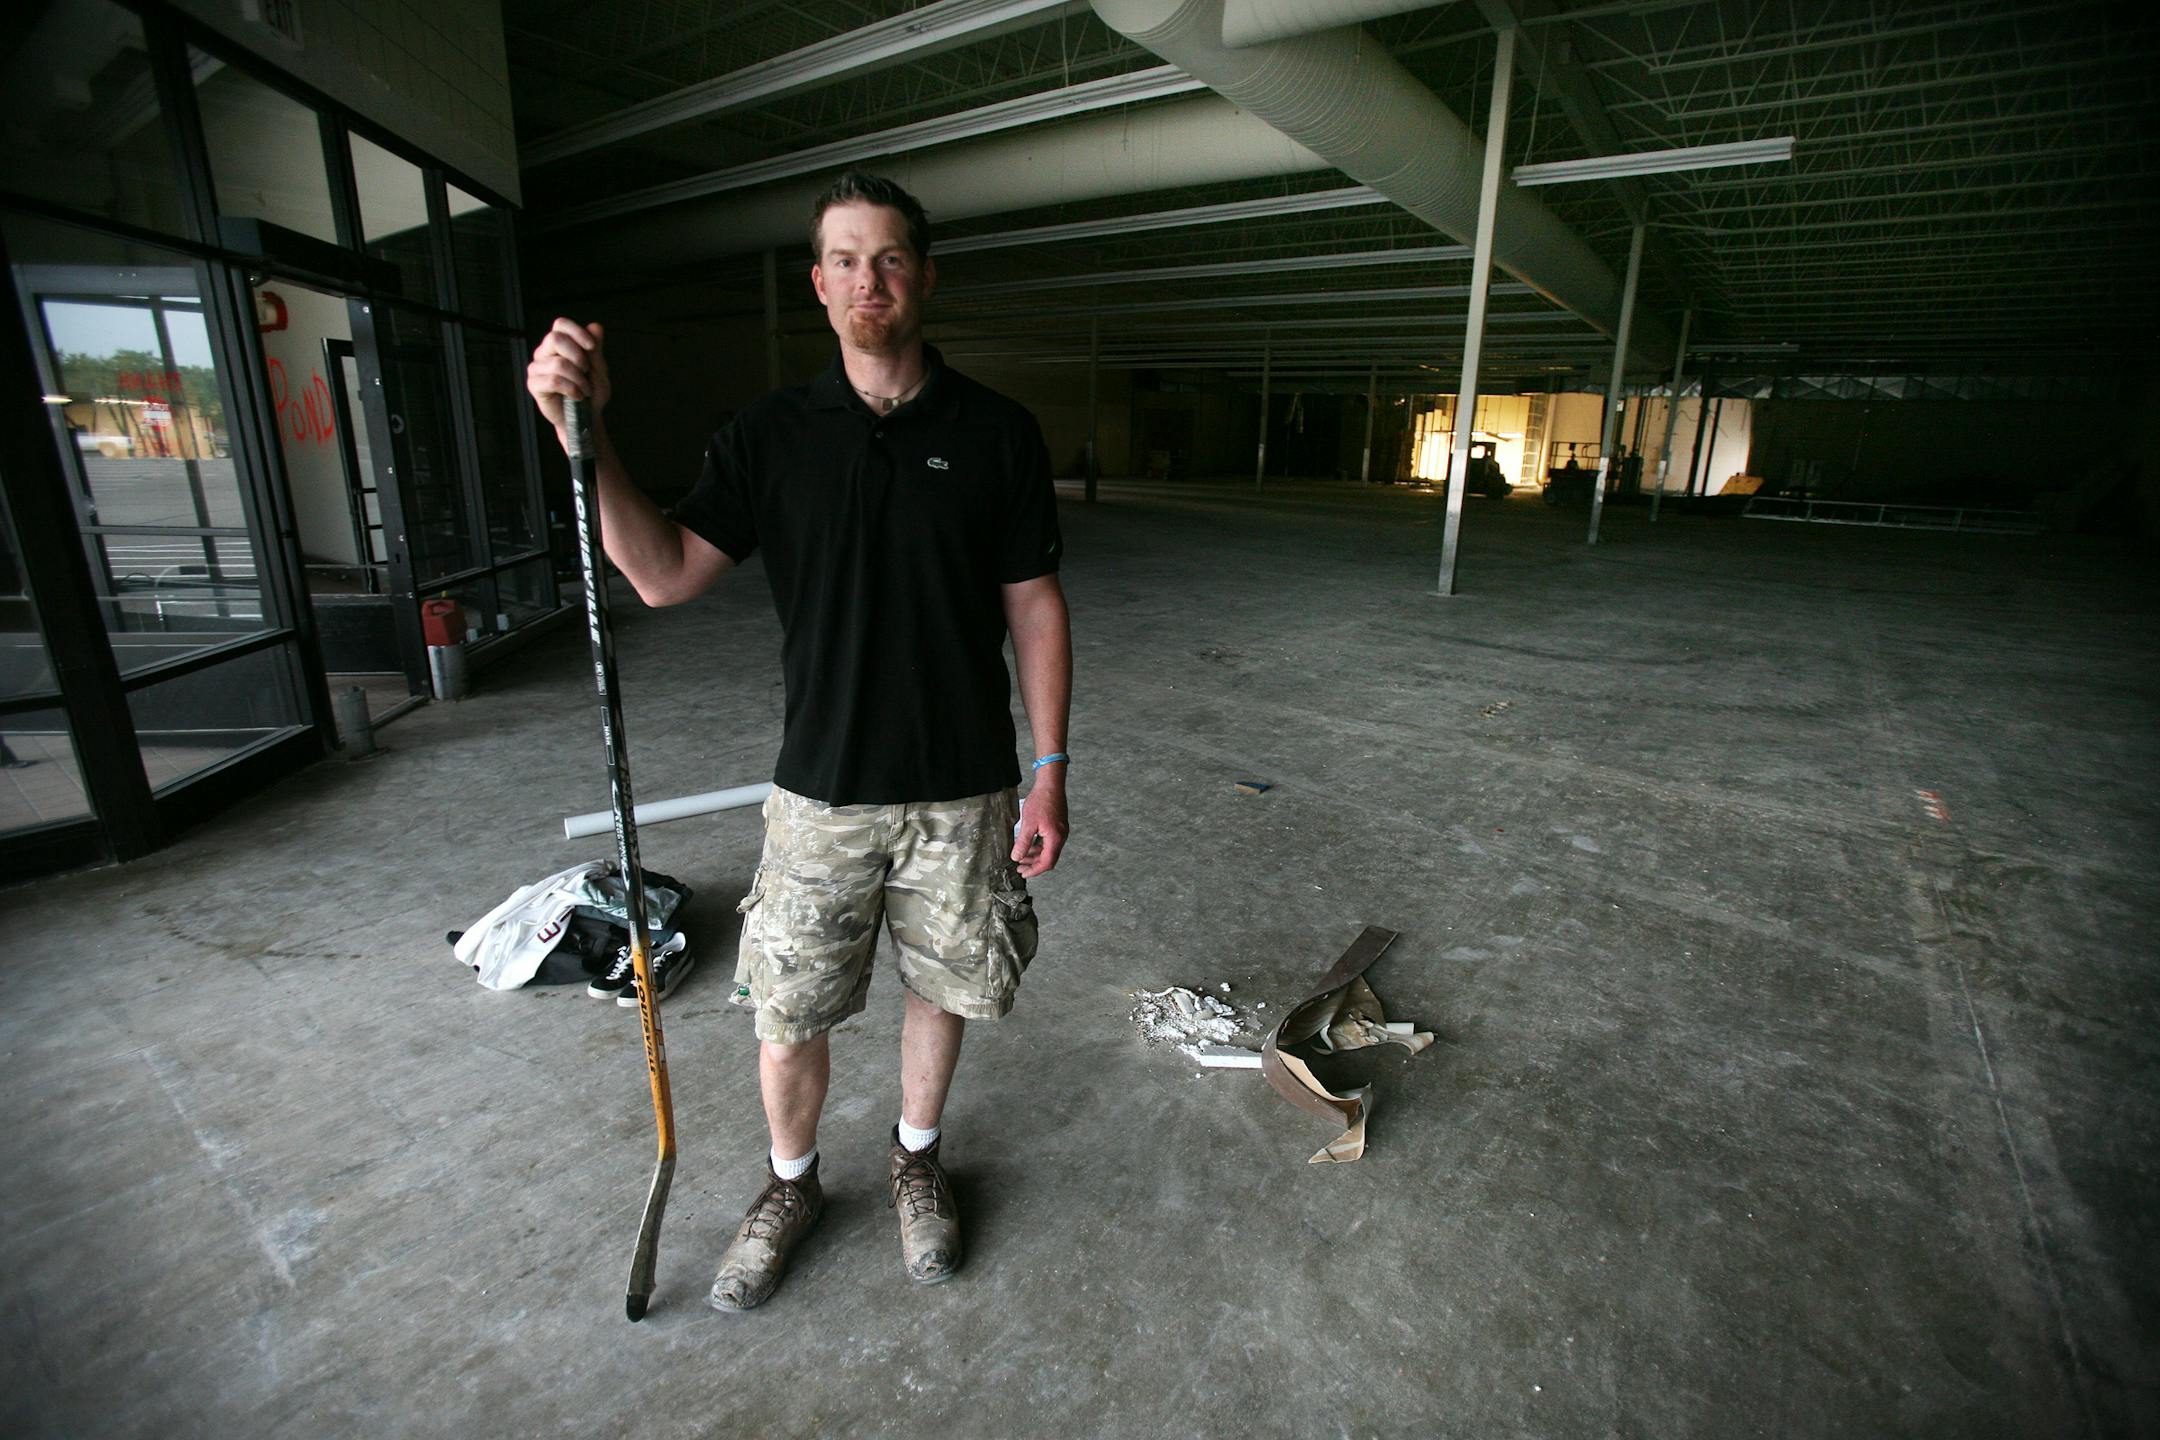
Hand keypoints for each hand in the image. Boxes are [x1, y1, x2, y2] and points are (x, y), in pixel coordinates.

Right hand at [525, 318, 610, 446]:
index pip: (561, 324)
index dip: (577, 332)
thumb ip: (595, 348)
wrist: (586, 418)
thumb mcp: (599, 368)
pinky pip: (554, 380)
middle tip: (586, 371)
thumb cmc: (590, 393)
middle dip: (578, 356)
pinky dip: (571, 389)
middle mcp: (544, 353)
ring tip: (584, 389)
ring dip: (579, 379)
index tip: (591, 347)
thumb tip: (595, 326)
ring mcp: (537, 368)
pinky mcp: (534, 385)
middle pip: (555, 338)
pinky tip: (577, 396)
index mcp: (559, 344)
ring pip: (558, 363)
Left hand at [1011, 776, 1066, 878]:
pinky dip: (1039, 846)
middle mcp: (1061, 837)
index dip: (1034, 870)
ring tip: (1021, 856)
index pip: (1047, 862)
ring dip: (1035, 855)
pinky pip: (1049, 842)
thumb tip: (1016, 857)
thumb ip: (1023, 842)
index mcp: (1055, 839)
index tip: (1023, 873)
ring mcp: (1060, 832)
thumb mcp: (1028, 823)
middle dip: (1033, 864)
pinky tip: (1028, 844)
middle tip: (1019, 866)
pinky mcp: (1058, 826)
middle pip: (1048, 858)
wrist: (1051, 784)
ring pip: (1048, 850)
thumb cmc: (1041, 801)